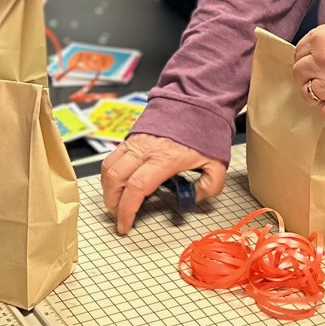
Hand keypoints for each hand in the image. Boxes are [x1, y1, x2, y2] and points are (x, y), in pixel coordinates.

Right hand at [99, 133, 228, 234]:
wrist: (197, 100)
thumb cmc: (205, 129)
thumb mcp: (217, 163)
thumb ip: (208, 186)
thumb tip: (192, 199)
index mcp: (164, 157)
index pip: (136, 187)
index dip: (127, 210)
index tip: (125, 225)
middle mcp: (145, 149)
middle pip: (115, 179)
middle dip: (112, 203)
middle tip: (119, 217)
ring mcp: (135, 141)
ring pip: (108, 168)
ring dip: (107, 189)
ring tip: (116, 202)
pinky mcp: (132, 136)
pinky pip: (112, 157)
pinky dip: (110, 174)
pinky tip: (118, 183)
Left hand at [293, 15, 324, 121]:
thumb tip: (315, 51)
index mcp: (320, 38)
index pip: (298, 53)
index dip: (305, 59)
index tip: (313, 64)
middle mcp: (322, 60)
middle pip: (299, 74)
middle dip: (306, 77)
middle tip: (319, 79)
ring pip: (308, 94)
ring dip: (316, 95)